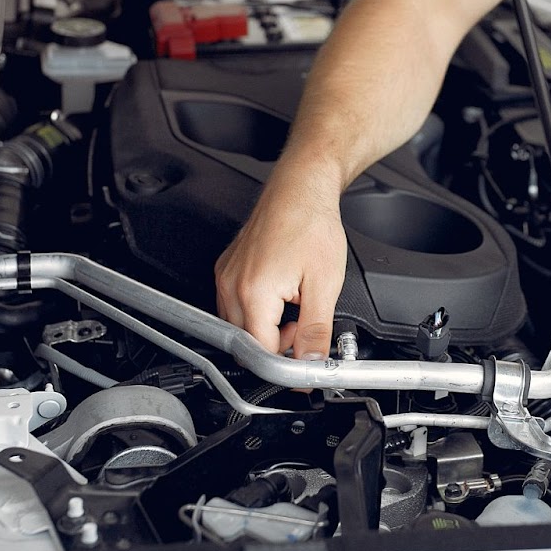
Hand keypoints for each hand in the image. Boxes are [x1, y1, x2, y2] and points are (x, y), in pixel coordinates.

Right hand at [214, 178, 346, 359]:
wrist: (301, 188)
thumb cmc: (311, 224)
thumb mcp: (324, 285)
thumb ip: (315, 331)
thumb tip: (312, 362)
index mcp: (254, 292)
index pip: (260, 351)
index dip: (285, 361)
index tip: (302, 360)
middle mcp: (232, 284)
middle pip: (245, 340)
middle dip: (275, 343)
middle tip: (302, 327)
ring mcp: (226, 275)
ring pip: (237, 324)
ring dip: (264, 327)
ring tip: (293, 306)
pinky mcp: (227, 268)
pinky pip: (233, 304)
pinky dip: (256, 309)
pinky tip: (279, 295)